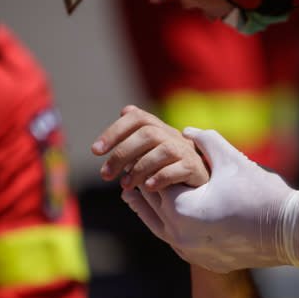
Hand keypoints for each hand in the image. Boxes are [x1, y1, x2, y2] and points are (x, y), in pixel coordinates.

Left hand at [92, 105, 209, 189]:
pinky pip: (179, 168)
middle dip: (122, 154)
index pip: (137, 118)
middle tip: (105, 175)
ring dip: (139, 169)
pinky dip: (161, 177)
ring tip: (124, 185)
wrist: (202, 185)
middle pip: (147, 134)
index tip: (96, 151)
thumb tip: (125, 109)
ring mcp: (187, 151)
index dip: (115, 131)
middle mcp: (174, 136)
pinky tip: (148, 188)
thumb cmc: (170, 168)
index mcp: (160, 129)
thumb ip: (137, 135)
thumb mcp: (152, 151)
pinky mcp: (196, 168)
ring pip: (162, 150)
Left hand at [122, 127, 298, 272]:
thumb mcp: (230, 160)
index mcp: (181, 210)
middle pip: (152, 208)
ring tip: (134, 197)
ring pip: (160, 228)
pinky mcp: (204, 261)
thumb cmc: (260, 193)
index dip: (144, 166)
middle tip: (124, 175)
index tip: (133, 155)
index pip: (152, 185)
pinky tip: (168, 216)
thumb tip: (185, 131)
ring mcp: (191, 253)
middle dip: (140, 189)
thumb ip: (204, 141)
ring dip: (150, 210)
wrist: (291, 233)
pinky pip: (177, 241)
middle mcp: (180, 236)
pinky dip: (169, 225)